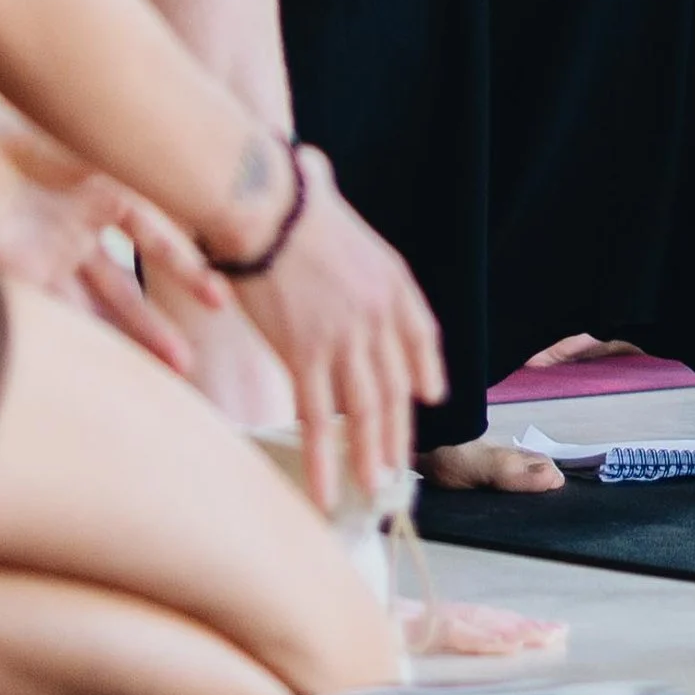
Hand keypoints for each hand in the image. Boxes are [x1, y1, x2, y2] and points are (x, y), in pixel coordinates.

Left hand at [0, 108, 225, 371]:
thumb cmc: (41, 131)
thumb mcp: (105, 153)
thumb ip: (147, 177)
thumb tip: (206, 191)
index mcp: (110, 194)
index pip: (159, 241)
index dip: (188, 271)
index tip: (219, 301)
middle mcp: (83, 232)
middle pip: (124, 292)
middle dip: (153, 328)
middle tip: (184, 365)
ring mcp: (51, 256)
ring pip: (92, 310)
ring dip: (119, 342)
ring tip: (148, 374)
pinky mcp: (16, 272)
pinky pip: (52, 310)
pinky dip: (75, 334)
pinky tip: (96, 361)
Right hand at [227, 147, 443, 507]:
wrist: (265, 209)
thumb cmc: (293, 204)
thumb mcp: (347, 227)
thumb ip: (346, 249)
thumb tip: (336, 219)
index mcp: (392, 280)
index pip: (422, 334)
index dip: (426, 368)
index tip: (429, 395)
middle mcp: (378, 314)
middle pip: (395, 384)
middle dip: (396, 431)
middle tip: (396, 468)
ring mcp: (345, 338)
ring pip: (364, 409)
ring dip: (369, 454)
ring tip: (372, 487)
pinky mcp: (305, 354)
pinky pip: (317, 418)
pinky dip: (325, 459)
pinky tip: (328, 490)